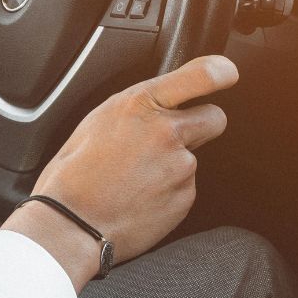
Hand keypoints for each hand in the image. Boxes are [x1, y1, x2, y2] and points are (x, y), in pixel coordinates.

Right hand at [2, 56, 238, 291]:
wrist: (70, 225)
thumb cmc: (73, 175)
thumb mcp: (97, 122)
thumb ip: (137, 109)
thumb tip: (158, 106)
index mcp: (140, 104)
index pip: (201, 75)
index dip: (221, 72)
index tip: (227, 74)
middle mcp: (166, 131)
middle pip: (214, 118)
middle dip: (202, 125)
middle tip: (174, 139)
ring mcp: (180, 166)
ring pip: (193, 158)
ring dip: (174, 166)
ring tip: (137, 180)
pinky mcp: (185, 197)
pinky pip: (186, 188)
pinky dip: (169, 193)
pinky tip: (140, 198)